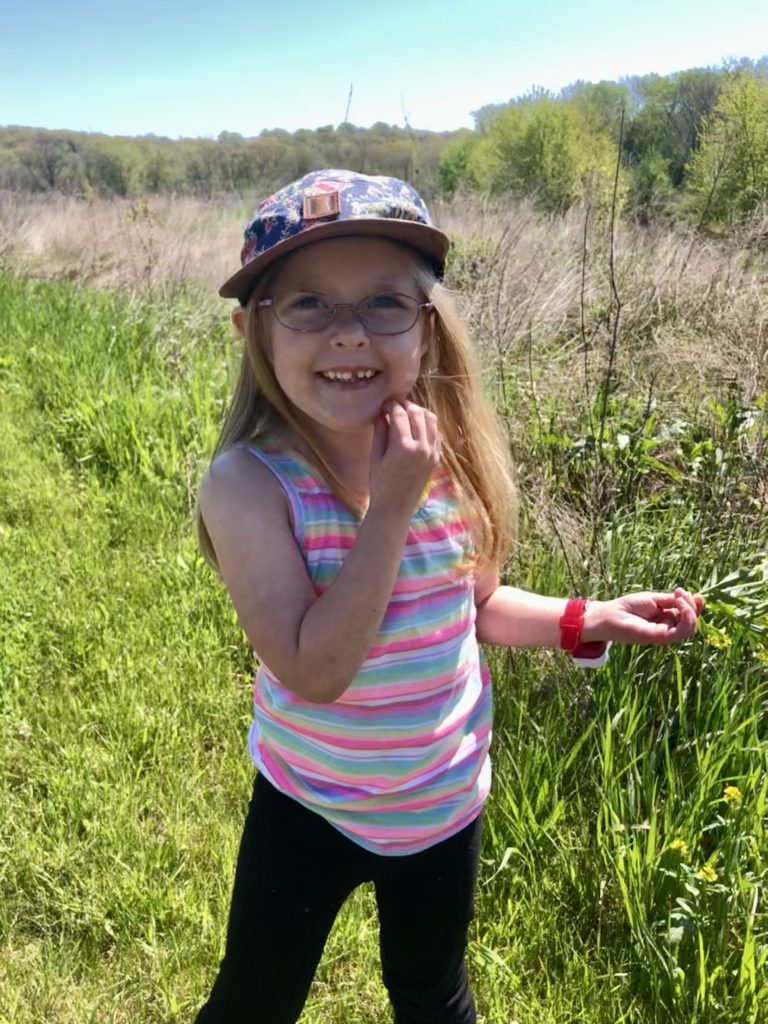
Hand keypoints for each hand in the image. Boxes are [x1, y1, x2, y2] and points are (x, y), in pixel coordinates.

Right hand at [369, 400, 440, 512]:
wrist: (395, 507)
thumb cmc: (380, 483)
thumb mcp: (376, 456)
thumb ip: (380, 431)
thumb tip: (381, 412)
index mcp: (403, 447)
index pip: (400, 414)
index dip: (390, 405)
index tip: (383, 405)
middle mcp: (421, 447)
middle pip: (417, 412)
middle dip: (405, 405)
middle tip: (394, 406)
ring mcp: (432, 452)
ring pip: (430, 419)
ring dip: (418, 412)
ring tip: (406, 414)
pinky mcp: (436, 457)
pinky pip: (435, 432)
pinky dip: (427, 425)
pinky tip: (415, 427)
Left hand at [583, 588, 703, 646]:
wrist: (610, 615)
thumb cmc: (628, 607)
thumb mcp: (654, 599)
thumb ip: (671, 600)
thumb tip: (691, 596)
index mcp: (666, 618)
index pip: (688, 615)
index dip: (695, 606)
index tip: (695, 594)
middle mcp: (668, 627)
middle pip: (691, 621)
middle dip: (693, 606)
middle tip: (682, 593)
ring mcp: (665, 634)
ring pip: (690, 628)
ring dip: (691, 611)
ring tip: (680, 597)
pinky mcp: (660, 637)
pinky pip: (681, 632)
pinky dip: (686, 617)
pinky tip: (679, 604)